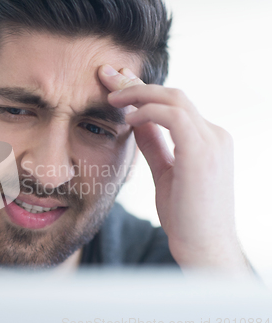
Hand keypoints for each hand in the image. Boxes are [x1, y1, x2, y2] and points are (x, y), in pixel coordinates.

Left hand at [98, 64, 251, 274]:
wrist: (203, 247)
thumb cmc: (186, 215)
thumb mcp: (166, 171)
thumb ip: (154, 144)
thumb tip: (136, 122)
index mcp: (207, 139)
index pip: (173, 104)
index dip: (143, 91)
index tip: (116, 84)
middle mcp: (214, 134)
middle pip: (173, 95)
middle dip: (137, 83)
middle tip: (106, 75)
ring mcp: (212, 141)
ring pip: (174, 99)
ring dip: (139, 93)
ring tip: (110, 95)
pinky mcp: (203, 152)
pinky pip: (174, 117)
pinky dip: (148, 112)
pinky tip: (127, 119)